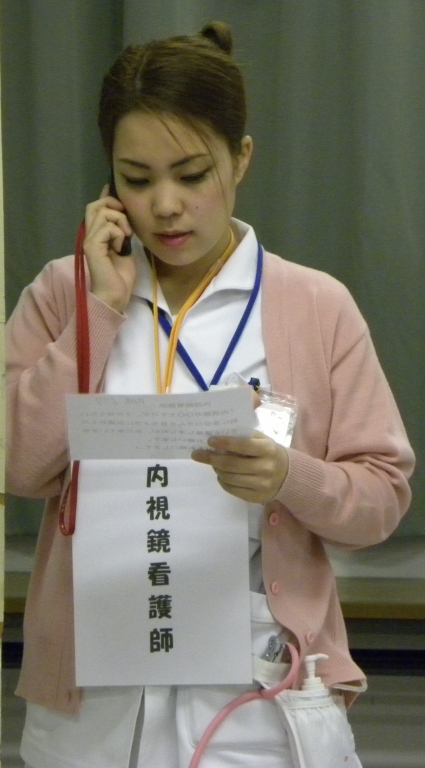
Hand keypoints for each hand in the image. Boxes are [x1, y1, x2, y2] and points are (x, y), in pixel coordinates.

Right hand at [83, 185, 136, 312]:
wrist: (115, 296)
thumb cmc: (121, 277)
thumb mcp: (124, 247)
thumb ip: (121, 231)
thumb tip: (123, 214)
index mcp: (96, 235)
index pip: (96, 208)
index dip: (106, 197)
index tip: (114, 191)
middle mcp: (89, 235)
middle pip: (95, 206)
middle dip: (114, 206)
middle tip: (126, 223)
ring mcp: (88, 240)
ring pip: (103, 213)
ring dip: (120, 222)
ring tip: (125, 238)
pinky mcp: (91, 247)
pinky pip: (107, 227)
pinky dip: (118, 234)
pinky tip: (120, 247)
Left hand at [191, 430, 288, 502]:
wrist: (287, 475)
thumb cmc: (268, 452)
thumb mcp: (262, 439)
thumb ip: (245, 434)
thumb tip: (220, 431)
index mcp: (267, 449)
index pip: (243, 445)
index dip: (225, 443)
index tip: (209, 441)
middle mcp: (266, 467)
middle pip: (232, 464)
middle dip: (212, 458)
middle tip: (198, 454)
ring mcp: (262, 485)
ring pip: (230, 478)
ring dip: (217, 469)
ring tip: (212, 463)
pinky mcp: (256, 497)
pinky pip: (233, 490)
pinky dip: (222, 481)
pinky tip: (221, 475)